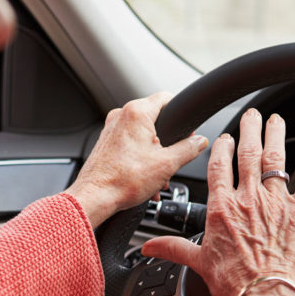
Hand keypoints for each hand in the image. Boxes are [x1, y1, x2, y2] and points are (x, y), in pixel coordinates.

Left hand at [65, 92, 207, 227]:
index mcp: (137, 112)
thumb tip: (199, 141)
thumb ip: (188, 149)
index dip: (180, 113)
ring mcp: (111, 128)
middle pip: (155, 118)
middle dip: (167, 140)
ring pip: (142, 133)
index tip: (187, 130)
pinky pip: (130, 143)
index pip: (167, 97)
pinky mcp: (106, 142)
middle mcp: (121, 115)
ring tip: (157, 176)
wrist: (94, 197)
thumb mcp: (167, 164)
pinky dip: (140, 157)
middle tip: (172, 158)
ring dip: (154, 153)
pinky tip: (145, 178)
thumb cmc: (123, 180)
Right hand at [142, 109, 294, 295]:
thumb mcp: (198, 264)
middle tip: (252, 114)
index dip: (222, 147)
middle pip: (247, 153)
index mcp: (222, 209)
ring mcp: (276, 203)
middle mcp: (248, 199)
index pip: (219, 166)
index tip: (225, 138)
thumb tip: (149, 247)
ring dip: (275, 135)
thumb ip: (174, 248)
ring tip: (275, 120)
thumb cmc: (235, 285)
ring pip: (275, 158)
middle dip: (249, 129)